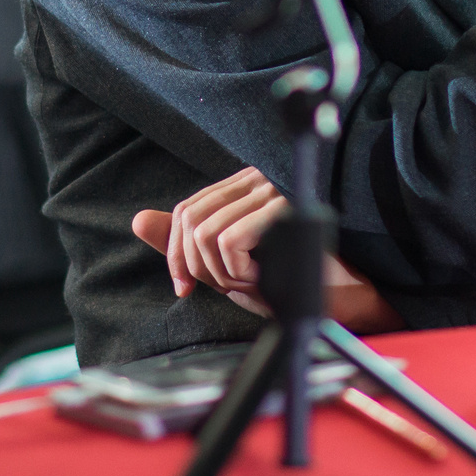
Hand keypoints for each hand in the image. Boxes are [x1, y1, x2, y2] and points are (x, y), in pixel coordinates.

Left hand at [133, 167, 404, 334]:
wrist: (337, 297)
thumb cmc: (286, 280)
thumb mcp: (226, 264)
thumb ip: (186, 242)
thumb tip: (138, 220)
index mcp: (242, 184)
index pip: (186, 209)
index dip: (176, 252)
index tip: (184, 287)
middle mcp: (255, 178)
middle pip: (190, 219)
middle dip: (197, 267)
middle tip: (228, 288)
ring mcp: (271, 189)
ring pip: (205, 234)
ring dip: (221, 274)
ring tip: (251, 283)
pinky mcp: (282, 207)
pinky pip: (229, 243)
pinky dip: (237, 273)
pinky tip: (262, 280)